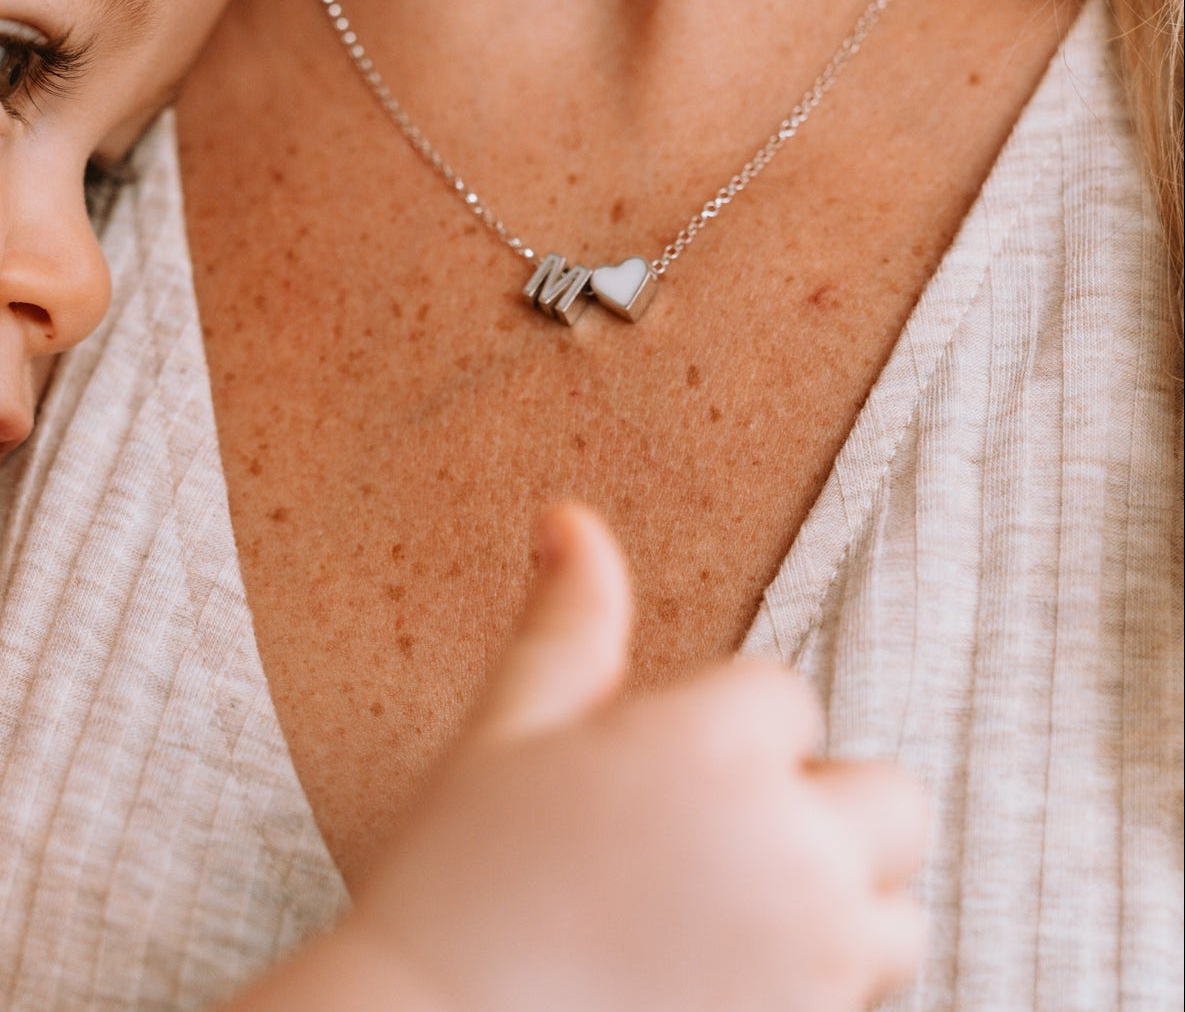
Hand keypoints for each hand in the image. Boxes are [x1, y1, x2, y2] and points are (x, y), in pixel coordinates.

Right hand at [227, 505, 925, 1011]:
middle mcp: (791, 850)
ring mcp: (818, 959)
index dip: (724, 728)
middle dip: (820, 807)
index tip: (657, 775)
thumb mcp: (508, 733)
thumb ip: (569, 625)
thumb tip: (571, 520)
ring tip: (730, 919)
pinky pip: (866, 995)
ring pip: (896, 912)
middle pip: (889, 799)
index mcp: (716, 749)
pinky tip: (721, 978)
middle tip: (718, 842)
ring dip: (840, 903)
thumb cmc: (462, 884)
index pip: (786, 696)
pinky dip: (821, 981)